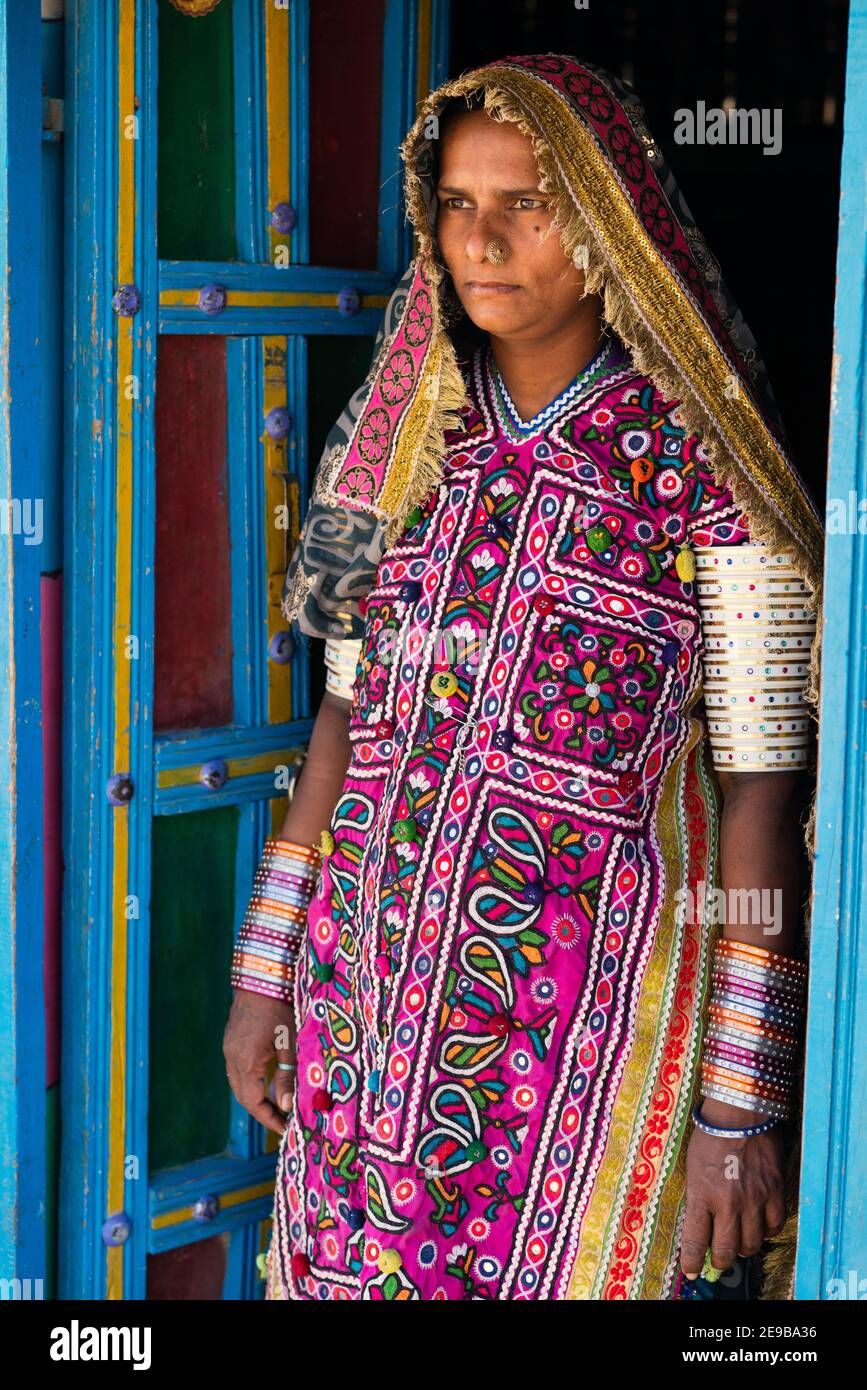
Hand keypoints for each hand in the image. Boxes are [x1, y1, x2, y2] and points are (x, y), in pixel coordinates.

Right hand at [223, 989, 296, 1137]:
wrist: (262, 974)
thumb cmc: (281, 1006)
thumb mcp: (289, 1042)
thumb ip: (286, 1076)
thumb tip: (286, 1107)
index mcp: (247, 1060)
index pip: (253, 1102)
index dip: (269, 1119)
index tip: (286, 1128)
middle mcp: (232, 1057)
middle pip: (243, 1096)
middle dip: (262, 1112)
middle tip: (283, 1121)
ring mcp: (228, 1048)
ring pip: (238, 1083)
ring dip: (255, 1097)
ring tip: (277, 1104)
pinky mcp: (230, 1040)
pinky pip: (237, 1069)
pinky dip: (250, 1081)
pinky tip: (266, 1081)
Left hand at [680, 1099, 786, 1279]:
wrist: (740, 1112)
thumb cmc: (709, 1134)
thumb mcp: (693, 1167)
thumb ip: (698, 1196)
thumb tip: (700, 1221)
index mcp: (701, 1195)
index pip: (695, 1240)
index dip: (691, 1261)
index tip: (691, 1271)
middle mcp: (727, 1203)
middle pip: (725, 1250)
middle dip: (719, 1261)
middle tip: (717, 1260)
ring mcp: (754, 1199)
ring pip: (751, 1243)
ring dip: (743, 1247)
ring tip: (738, 1241)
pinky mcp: (774, 1192)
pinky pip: (773, 1226)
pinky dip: (766, 1231)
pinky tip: (759, 1225)